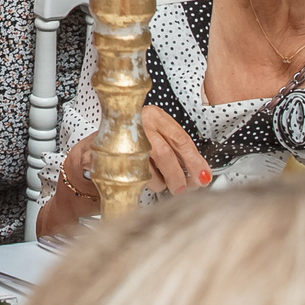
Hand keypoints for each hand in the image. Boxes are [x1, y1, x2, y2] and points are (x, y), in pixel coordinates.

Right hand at [42, 108, 215, 232]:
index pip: (180, 139)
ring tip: (166, 185)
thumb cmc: (135, 145)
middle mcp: (138, 122)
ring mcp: (123, 138)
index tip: (205, 176)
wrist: (98, 151)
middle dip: (178, 176)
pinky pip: (134, 175)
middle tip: (186, 188)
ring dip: (162, 182)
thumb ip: (179, 153)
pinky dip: (148, 184)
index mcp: (155, 116)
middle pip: (164, 153)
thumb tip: (203, 174)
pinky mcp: (111, 156)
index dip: (195, 161)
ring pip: (148, 166)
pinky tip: (151, 183)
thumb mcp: (159, 139)